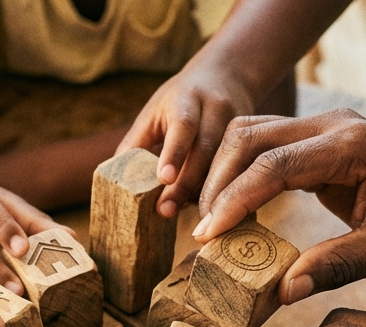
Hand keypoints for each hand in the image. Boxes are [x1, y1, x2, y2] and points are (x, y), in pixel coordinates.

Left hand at [118, 62, 257, 217]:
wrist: (227, 74)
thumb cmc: (180, 99)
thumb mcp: (155, 112)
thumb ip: (135, 142)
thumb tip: (114, 178)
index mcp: (188, 99)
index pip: (182, 126)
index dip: (174, 152)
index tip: (163, 178)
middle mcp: (215, 109)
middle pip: (205, 149)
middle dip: (186, 183)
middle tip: (166, 210)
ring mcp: (238, 122)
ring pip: (225, 162)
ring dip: (204, 191)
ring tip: (183, 213)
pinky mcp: (251, 136)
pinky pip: (236, 167)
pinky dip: (220, 188)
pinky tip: (207, 206)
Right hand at [193, 111, 365, 304]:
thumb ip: (334, 266)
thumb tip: (281, 293)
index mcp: (354, 144)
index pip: (274, 164)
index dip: (235, 200)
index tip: (208, 237)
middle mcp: (336, 124)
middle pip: (251, 137)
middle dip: (219, 182)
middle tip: (201, 233)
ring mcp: (326, 126)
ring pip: (252, 134)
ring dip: (224, 174)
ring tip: (211, 223)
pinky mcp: (320, 140)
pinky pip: (267, 146)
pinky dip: (241, 173)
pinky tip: (231, 211)